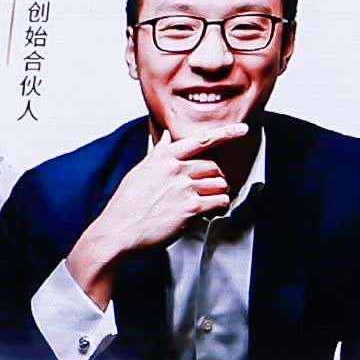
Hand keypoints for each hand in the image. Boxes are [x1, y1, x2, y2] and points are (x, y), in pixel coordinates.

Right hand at [65, 120, 246, 295]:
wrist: (118, 230)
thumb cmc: (126, 205)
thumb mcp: (139, 172)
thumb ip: (157, 154)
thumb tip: (165, 136)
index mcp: (163, 158)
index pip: (200, 141)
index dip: (225, 133)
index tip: (241, 130)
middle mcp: (175, 169)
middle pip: (214, 167)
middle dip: (216, 179)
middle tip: (208, 190)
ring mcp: (184, 188)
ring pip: (220, 184)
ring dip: (219, 194)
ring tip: (208, 203)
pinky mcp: (191, 207)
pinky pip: (220, 202)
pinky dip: (220, 207)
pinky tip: (210, 212)